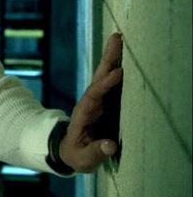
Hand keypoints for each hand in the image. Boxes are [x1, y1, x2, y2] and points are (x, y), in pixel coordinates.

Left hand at [61, 32, 123, 171]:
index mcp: (83, 115)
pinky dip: (117, 68)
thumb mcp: (83, 158)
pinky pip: (111, 82)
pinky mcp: (105, 102)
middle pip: (98, 78)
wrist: (70, 150)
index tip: (117, 73)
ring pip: (104, 76)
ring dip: (112, 58)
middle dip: (107, 60)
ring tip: (119, 38)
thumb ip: (95, 152)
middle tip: (116, 39)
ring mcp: (98, 101)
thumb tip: (109, 146)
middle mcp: (90, 103)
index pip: (94, 97)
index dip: (105, 85)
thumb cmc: (77, 155)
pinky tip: (125, 56)